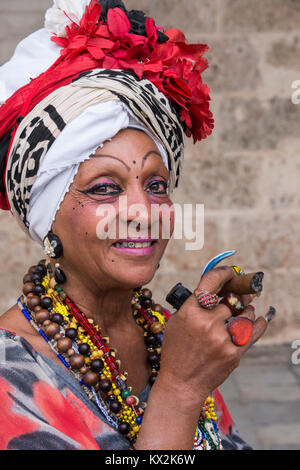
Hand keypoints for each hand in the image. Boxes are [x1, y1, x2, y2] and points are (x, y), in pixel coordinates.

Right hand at [159, 266, 269, 401]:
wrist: (182, 383)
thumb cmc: (177, 351)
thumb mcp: (176, 322)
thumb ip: (194, 305)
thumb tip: (217, 288)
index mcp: (189, 311)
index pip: (211, 281)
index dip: (224, 274)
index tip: (231, 273)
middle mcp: (206, 322)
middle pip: (231, 300)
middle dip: (237, 295)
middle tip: (242, 292)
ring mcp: (221, 338)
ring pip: (244, 314)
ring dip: (246, 310)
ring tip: (244, 310)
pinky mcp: (234, 352)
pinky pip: (253, 332)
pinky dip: (259, 322)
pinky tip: (260, 317)